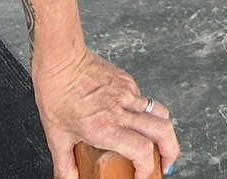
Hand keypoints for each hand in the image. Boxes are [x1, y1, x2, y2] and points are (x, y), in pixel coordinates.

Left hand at [32, 44, 178, 178]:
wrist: (60, 60)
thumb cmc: (56, 94)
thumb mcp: (56, 137)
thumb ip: (64, 165)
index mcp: (105, 128)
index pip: (141, 150)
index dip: (147, 168)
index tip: (142, 176)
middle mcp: (121, 111)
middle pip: (162, 131)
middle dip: (170, 152)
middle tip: (165, 164)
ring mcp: (128, 93)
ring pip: (161, 113)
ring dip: (165, 132)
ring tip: (159, 143)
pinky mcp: (128, 81)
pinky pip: (145, 100)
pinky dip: (147, 113)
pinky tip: (134, 119)